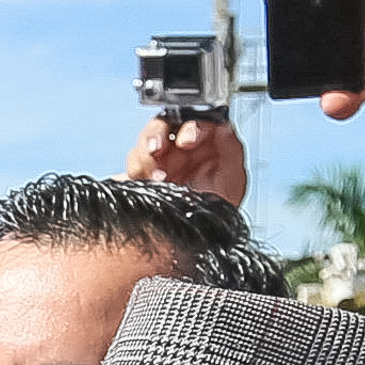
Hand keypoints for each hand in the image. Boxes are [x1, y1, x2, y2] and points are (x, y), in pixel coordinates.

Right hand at [124, 117, 246, 204]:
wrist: (194, 243)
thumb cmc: (218, 214)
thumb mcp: (232, 183)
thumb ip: (232, 150)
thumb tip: (225, 126)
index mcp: (205, 144)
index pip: (194, 121)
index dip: (190, 126)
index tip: (188, 140)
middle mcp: (180, 150)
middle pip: (163, 124)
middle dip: (156, 134)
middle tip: (157, 150)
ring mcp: (160, 162)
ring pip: (144, 142)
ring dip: (144, 155)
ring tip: (155, 176)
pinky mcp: (142, 176)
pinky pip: (131, 164)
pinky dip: (135, 171)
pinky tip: (145, 182)